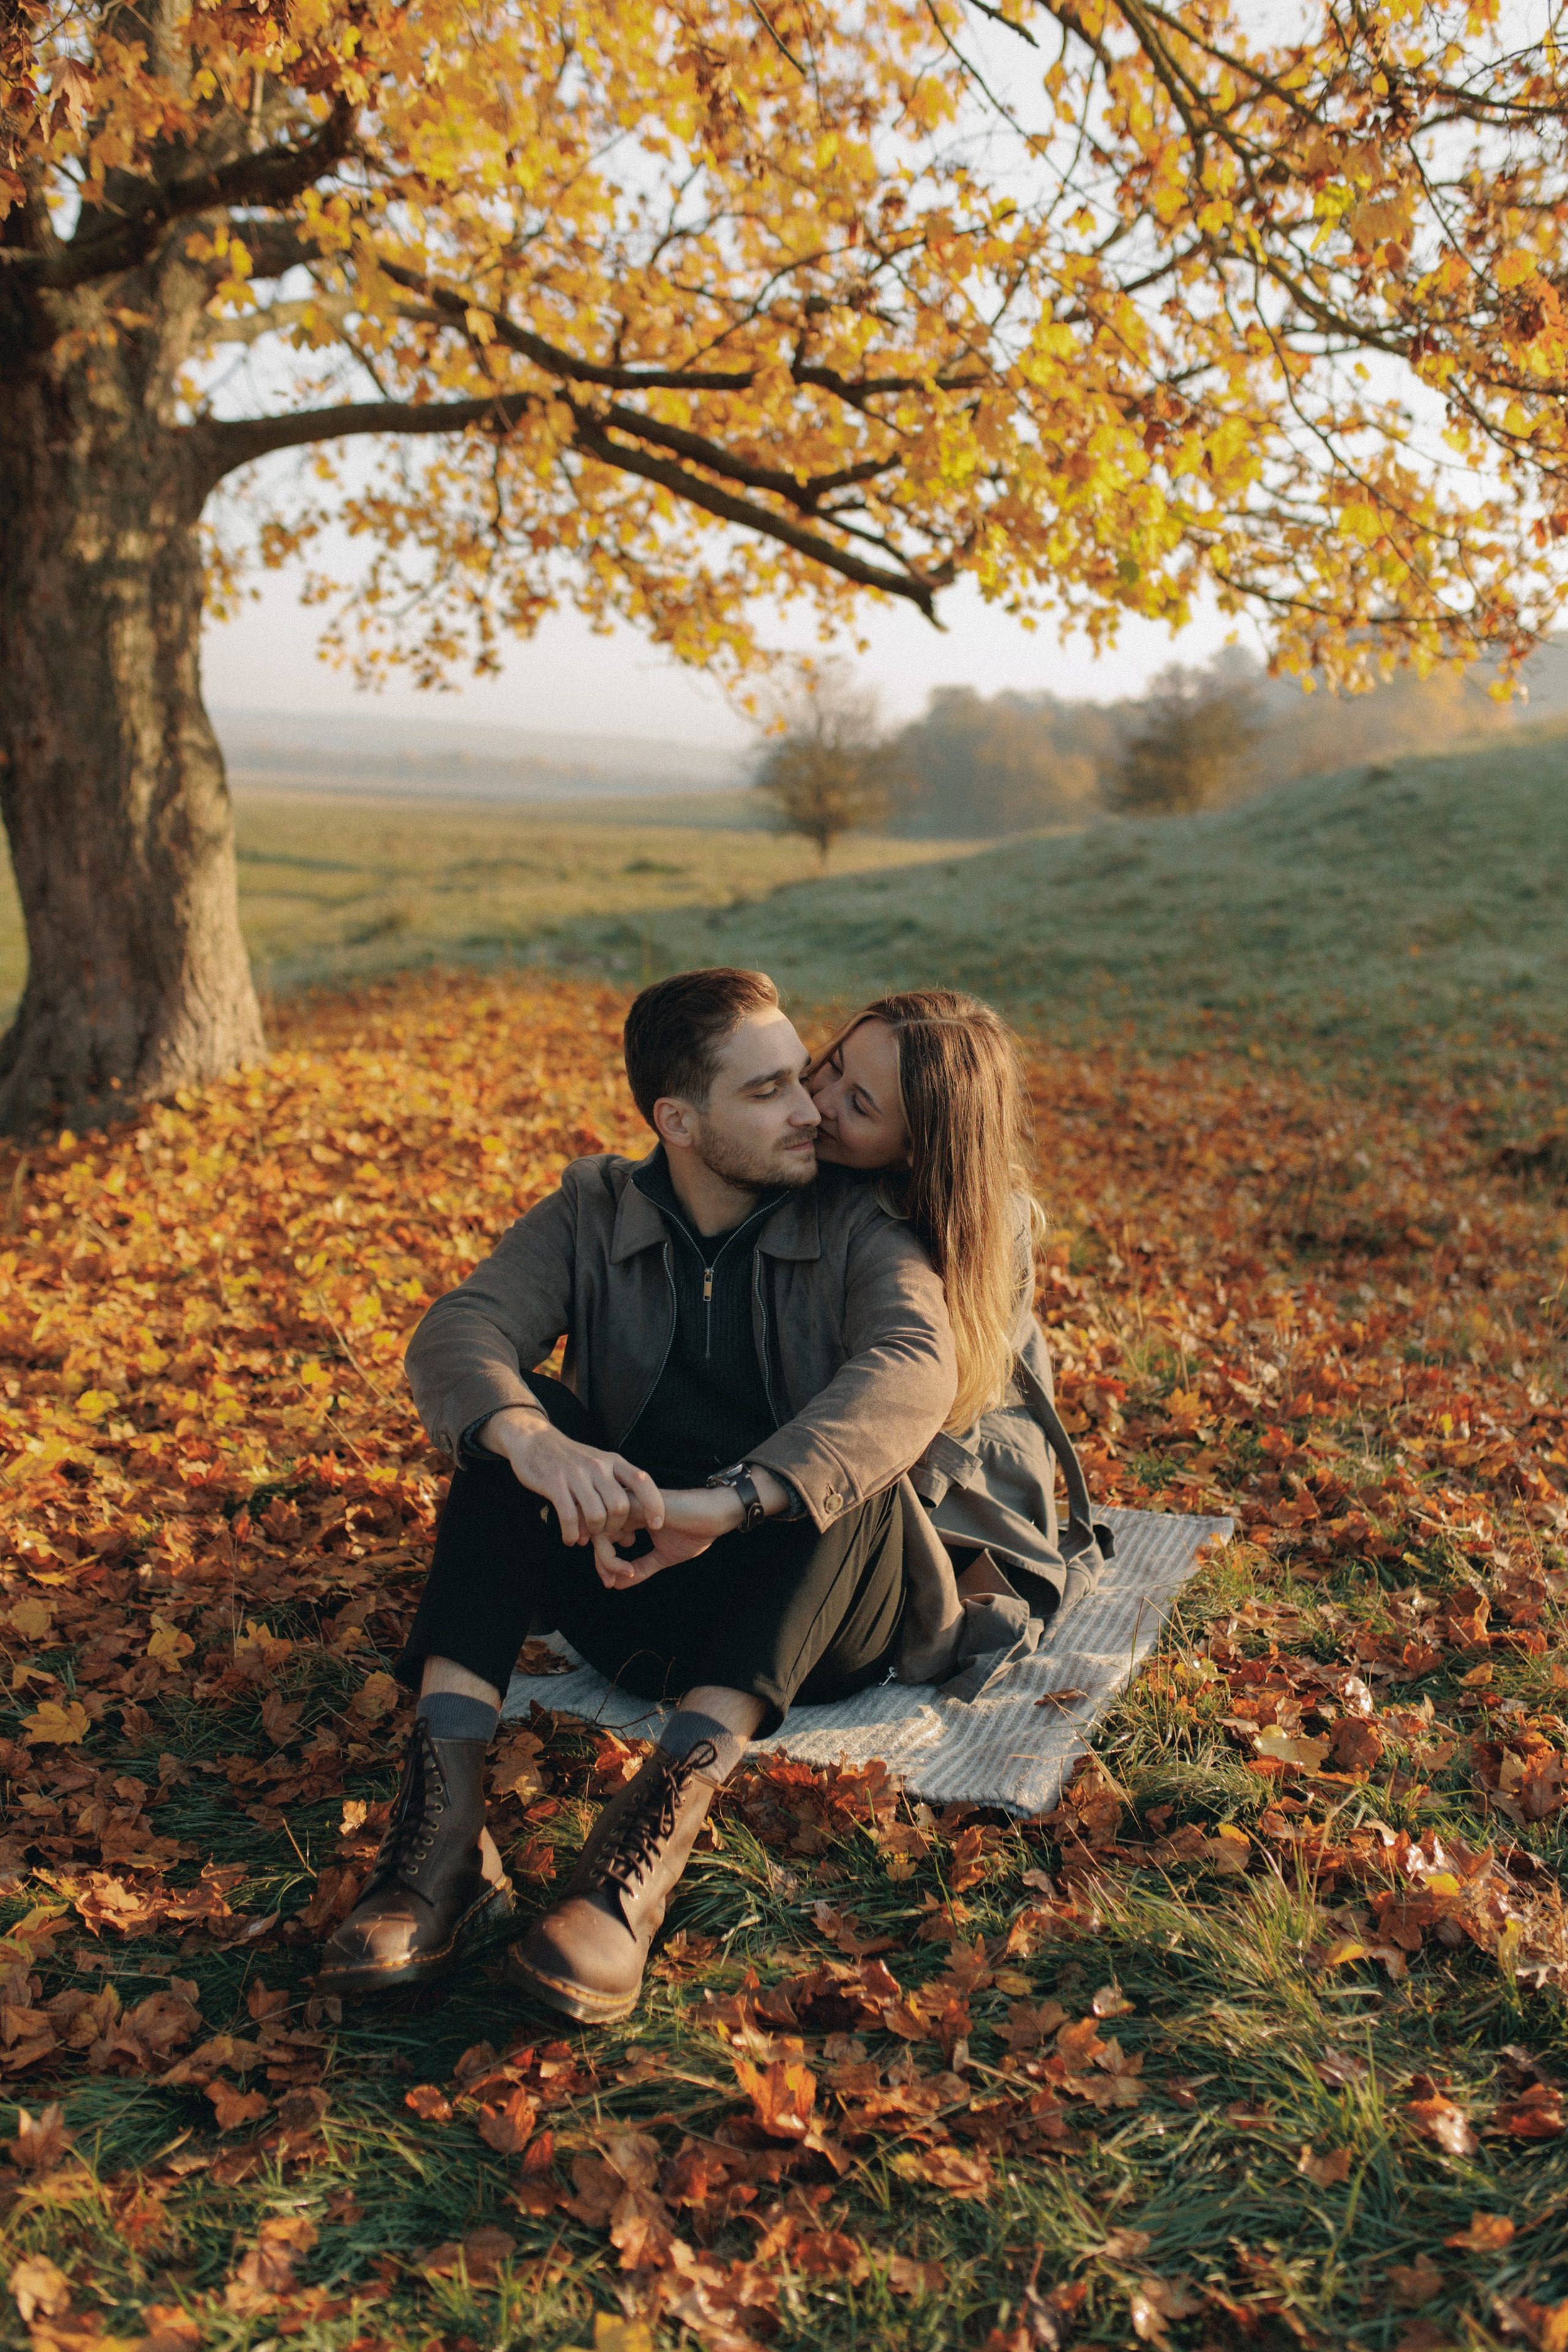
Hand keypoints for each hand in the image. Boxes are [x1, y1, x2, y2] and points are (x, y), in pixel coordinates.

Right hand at [482, 1407, 662, 1576]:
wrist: (534, 1440)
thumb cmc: (571, 1461)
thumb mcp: (599, 1466)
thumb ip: (615, 1495)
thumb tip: (630, 1537)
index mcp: (612, 1461)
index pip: (642, 1481)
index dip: (654, 1504)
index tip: (657, 1525)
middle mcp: (597, 1466)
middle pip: (620, 1506)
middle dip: (616, 1527)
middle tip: (607, 1535)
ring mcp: (575, 1475)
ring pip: (597, 1515)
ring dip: (593, 1533)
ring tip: (587, 1537)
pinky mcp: (554, 1484)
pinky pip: (570, 1517)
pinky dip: (571, 1534)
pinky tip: (570, 1538)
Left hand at [594, 1486, 740, 1588]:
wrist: (715, 1518)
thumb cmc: (694, 1532)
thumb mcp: (662, 1557)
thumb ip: (640, 1568)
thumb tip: (615, 1585)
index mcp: (632, 1516)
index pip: (602, 1535)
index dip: (602, 1560)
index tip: (610, 1582)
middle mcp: (627, 1507)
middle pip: (594, 1532)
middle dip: (600, 1561)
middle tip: (610, 1581)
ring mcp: (630, 1504)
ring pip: (598, 1530)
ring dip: (605, 1559)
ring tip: (624, 1575)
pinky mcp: (635, 1506)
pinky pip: (609, 1529)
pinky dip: (612, 1554)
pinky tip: (629, 1568)